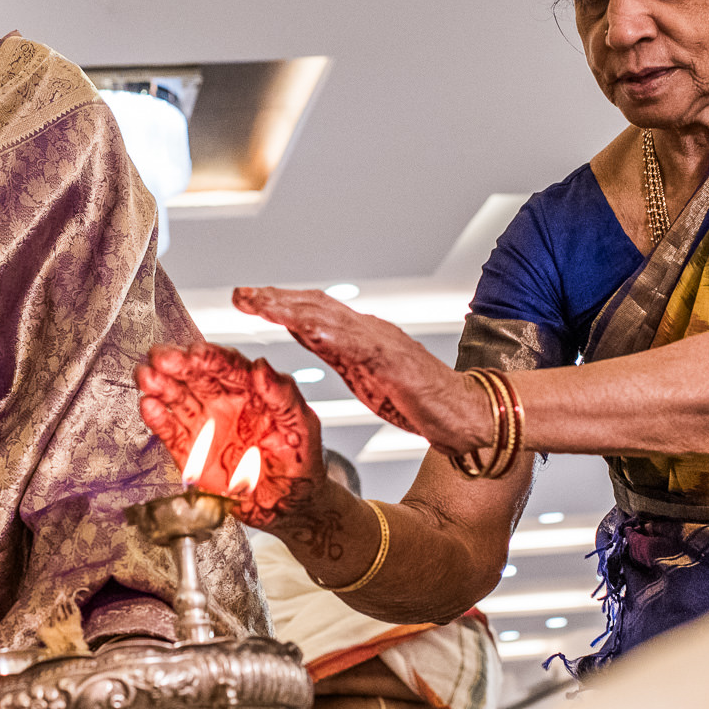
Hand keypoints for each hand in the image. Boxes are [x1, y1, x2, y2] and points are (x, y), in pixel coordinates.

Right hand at [137, 342, 323, 527]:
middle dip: (177, 365)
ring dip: (161, 386)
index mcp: (250, 391)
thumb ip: (283, 395)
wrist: (288, 506)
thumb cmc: (299, 463)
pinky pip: (170, 432)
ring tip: (147, 376)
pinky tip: (149, 406)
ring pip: (178, 399)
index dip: (210, 357)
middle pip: (196, 377)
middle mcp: (223, 403)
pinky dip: (158, 420)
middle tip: (161, 357)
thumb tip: (262, 368)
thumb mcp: (302, 426)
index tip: (195, 352)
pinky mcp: (189, 452)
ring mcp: (204, 426)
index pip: (227, 366)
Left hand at [231, 287, 489, 451]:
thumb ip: (336, 351)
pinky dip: (334, 336)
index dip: (278, 302)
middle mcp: (370, 331)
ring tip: (262, 304)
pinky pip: (362, 346)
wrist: (468, 414)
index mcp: (360, 335)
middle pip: (316, 306)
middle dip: (276, 298)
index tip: (245, 298)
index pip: (313, 311)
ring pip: (333, 319)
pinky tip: (310, 331)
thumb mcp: (363, 374)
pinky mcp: (398, 363)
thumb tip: (303, 332)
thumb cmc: (420, 398)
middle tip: (240, 294)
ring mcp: (384, 343)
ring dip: (294, 309)